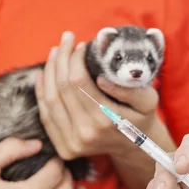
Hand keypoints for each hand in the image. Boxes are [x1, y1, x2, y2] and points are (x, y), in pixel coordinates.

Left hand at [35, 31, 160, 159]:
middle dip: (61, 59)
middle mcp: (86, 134)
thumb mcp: (148, 101)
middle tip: (66, 40)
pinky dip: (41, 92)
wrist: (135, 147)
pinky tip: (43, 74)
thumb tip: (101, 79)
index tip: (81, 45)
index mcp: (106, 121)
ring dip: (49, 72)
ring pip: (50, 100)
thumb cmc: (141, 117)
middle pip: (62, 89)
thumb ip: (130, 89)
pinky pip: (46, 116)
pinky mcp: (64, 148)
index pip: (79, 82)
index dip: (75, 59)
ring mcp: (72, 144)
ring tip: (55, 52)